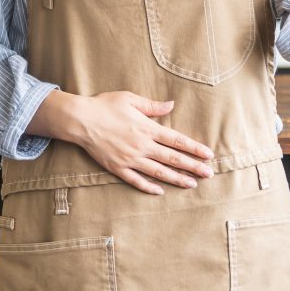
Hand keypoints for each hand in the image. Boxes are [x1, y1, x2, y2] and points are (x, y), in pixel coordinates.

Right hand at [56, 91, 214, 195]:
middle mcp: (142, 146)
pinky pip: (136, 181)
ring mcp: (130, 159)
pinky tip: (161, 191)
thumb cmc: (105, 105)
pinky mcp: (117, 168)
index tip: (208, 154)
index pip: (177, 140)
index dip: (194, 148)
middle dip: (192, 166)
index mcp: (147, 128)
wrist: (80, 120)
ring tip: (192, 184)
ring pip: (158, 172)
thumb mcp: (130, 99)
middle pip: (173, 158)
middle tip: (209, 174)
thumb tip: (172, 105)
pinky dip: (149, 187)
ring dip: (177, 179)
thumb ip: (153, 106)